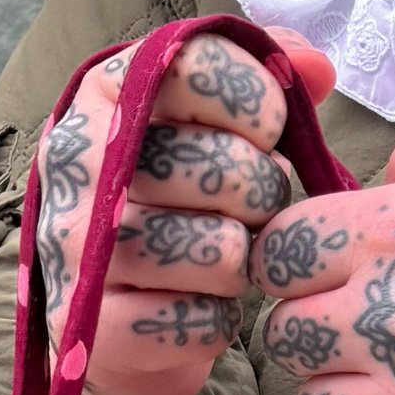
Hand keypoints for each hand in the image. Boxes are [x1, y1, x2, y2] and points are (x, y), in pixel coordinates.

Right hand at [37, 26, 334, 394]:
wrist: (112, 316)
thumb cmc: (176, 207)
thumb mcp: (212, 129)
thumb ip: (266, 84)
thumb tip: (317, 67)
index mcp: (102, 95)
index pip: (195, 67)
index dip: (257, 102)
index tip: (265, 131)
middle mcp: (77, 163)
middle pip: (224, 167)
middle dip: (264, 192)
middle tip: (248, 207)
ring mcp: (78, 249)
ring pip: (222, 251)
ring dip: (242, 262)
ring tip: (220, 255)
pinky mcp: (98, 327)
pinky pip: (205, 320)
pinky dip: (217, 319)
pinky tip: (196, 305)